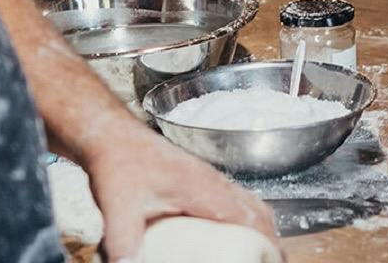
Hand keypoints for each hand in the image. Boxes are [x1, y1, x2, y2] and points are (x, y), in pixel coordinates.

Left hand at [80, 118, 278, 262]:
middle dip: (270, 237)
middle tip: (273, 259)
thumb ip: (124, 245)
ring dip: (259, 226)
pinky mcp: (198, 179)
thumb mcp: (118, 209)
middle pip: (257, 209)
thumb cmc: (119, 164)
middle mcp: (212, 182)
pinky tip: (230, 232)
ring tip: (259, 250)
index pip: (248, 217)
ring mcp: (207, 178)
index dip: (266, 240)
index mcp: (202, 188)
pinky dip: (244, 217)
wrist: (112, 136)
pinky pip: (234, 199)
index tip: (275, 258)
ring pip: (248, 202)